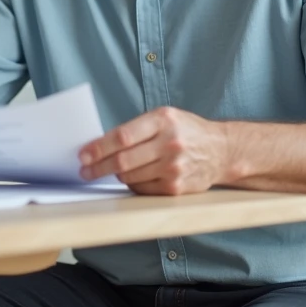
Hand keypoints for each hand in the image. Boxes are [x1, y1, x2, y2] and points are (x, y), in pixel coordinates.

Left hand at [78, 106, 231, 194]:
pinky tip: (132, 177)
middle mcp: (170, 144)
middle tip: (85, 170)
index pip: (122, 136)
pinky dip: (132, 184)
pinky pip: (142, 188)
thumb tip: (101, 145)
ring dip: (115, 175)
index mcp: (164, 120)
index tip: (83, 154)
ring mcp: (174, 167)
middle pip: (123, 160)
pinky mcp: (176, 187)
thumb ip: (137, 128)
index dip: (99, 148)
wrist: (222, 150)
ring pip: (130, 176)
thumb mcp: (166, 117)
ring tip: (109, 171)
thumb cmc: (187, 131)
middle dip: (98, 167)